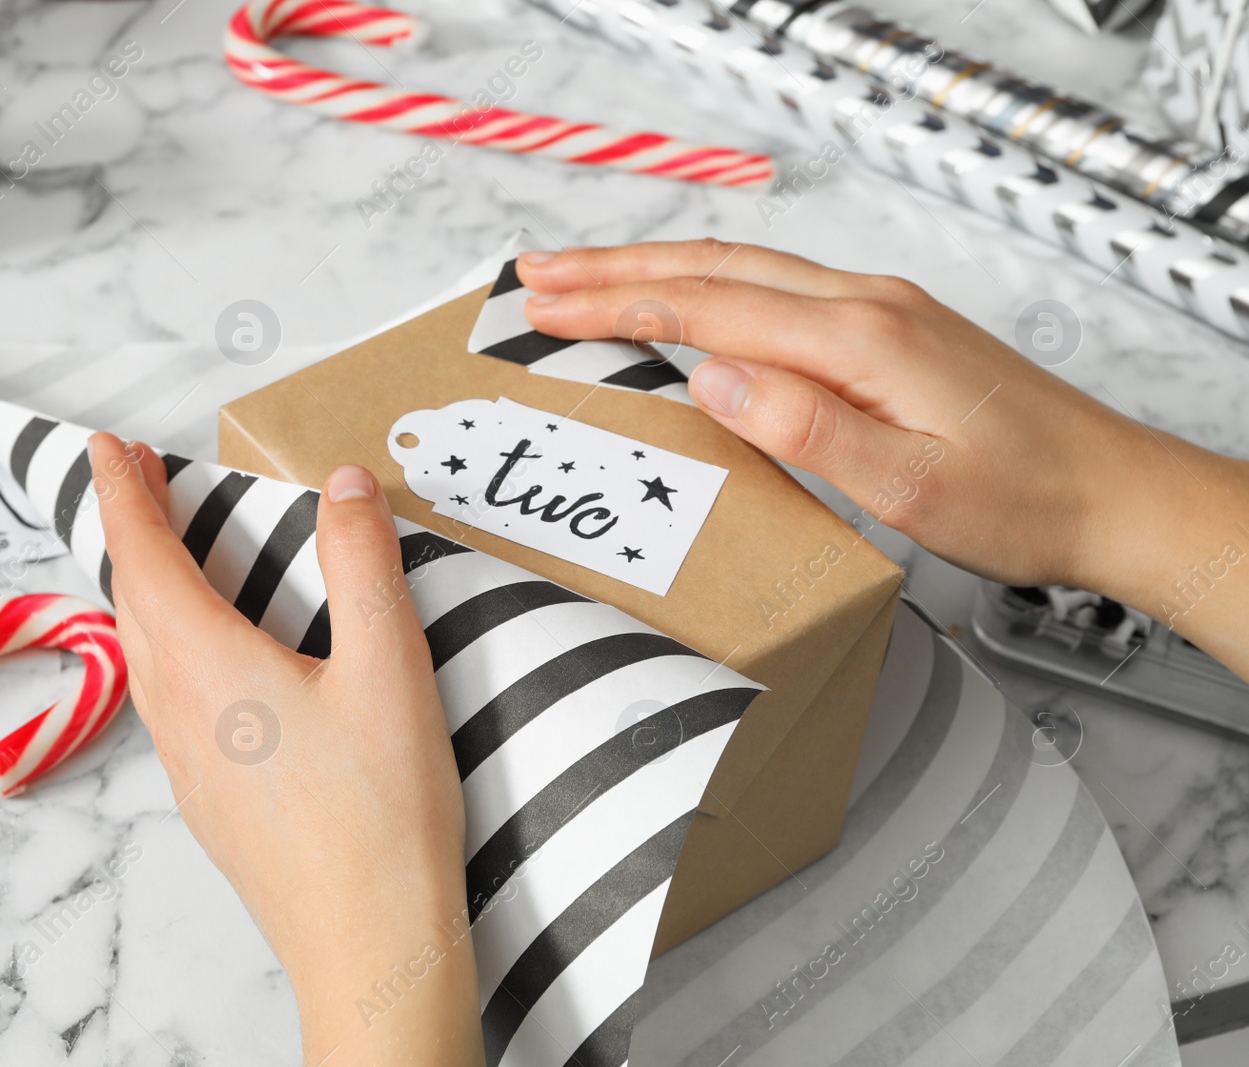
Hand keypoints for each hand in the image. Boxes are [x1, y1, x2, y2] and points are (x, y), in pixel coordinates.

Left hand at [89, 434, 483, 1065]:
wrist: (367, 942)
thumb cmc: (380, 812)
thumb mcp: (389, 667)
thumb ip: (363, 565)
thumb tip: (344, 485)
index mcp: (210, 666)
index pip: (145, 558)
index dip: (124, 495)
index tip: (108, 448)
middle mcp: (180, 712)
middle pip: (132, 603)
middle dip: (131, 533)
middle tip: (140, 480)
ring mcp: (188, 764)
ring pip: (143, 655)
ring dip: (145, 591)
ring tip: (168, 555)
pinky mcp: (209, 801)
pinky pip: (166, 699)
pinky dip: (168, 646)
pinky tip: (211, 659)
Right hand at [517, 239, 1248, 677]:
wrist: (1113, 494)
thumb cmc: (1024, 500)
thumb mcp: (913, 488)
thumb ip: (809, 429)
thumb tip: (713, 378)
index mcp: (863, 339)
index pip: (712, 306)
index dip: (619, 304)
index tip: (547, 304)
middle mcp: (867, 308)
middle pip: (716, 267)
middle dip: (615, 268)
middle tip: (536, 274)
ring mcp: (879, 313)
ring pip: (743, 271)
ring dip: (656, 270)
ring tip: (586, 278)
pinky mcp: (887, 332)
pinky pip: (776, 292)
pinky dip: (708, 288)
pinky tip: (687, 302)